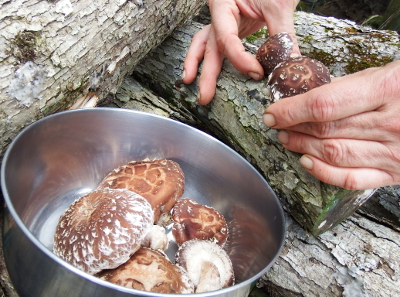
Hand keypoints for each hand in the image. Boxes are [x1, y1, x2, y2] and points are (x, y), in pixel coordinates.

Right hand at [182, 0, 299, 104]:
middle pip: (210, 46)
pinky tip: (204, 71)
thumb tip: (290, 63)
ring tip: (190, 82)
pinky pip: (216, 44)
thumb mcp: (279, 4)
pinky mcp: (231, 26)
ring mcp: (223, 20)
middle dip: (207, 73)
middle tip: (205, 96)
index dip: (240, 59)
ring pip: (204, 44)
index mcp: (224, 3)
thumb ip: (283, 34)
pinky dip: (209, 57)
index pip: (227, 38)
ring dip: (198, 65)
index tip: (256, 72)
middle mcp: (219, 13)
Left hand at [263, 60, 399, 189]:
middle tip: (277, 124)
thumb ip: (355, 86)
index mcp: (390, 89)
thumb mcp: (392, 72)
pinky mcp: (397, 172)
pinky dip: (325, 173)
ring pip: (334, 154)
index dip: (291, 110)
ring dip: (302, 146)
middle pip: (325, 130)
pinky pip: (353, 179)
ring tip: (287, 138)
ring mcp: (395, 152)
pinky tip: (307, 162)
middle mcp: (392, 124)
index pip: (324, 105)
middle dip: (293, 127)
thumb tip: (313, 97)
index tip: (273, 112)